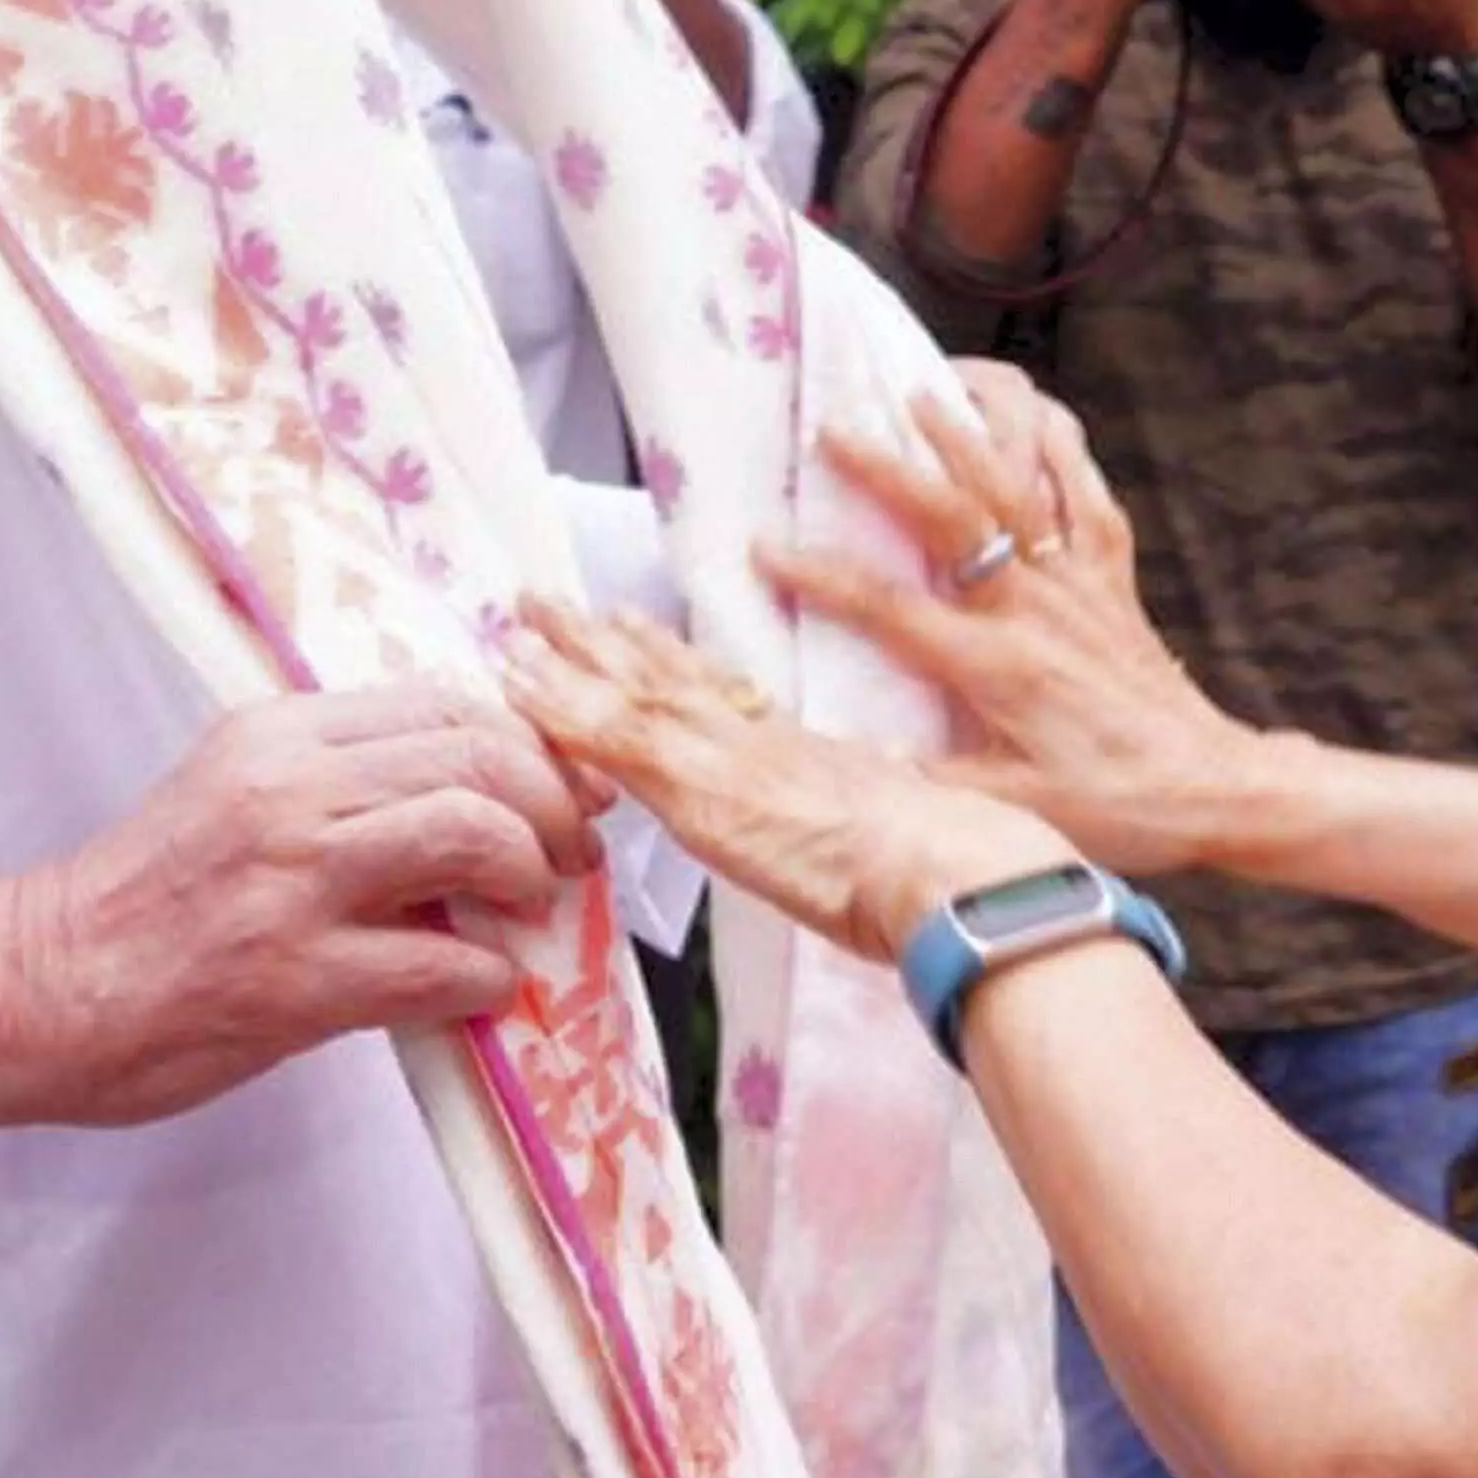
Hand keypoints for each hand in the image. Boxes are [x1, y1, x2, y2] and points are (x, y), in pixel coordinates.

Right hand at [0, 685, 603, 1126]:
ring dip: (531, 875)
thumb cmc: (145, 900)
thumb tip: (471, 787)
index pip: (448, 705)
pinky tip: (484, 988)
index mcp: (279, 733)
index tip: (564, 784)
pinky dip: (487, 975)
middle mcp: (290, 790)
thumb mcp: (236, 791)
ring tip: (532, 909)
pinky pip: (439, 963)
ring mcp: (292, 883)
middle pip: (478, 757)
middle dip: (554, 804)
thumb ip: (338, 776)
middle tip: (573, 850)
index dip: (533, 745)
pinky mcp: (292, 978)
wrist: (37, 985)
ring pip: (469, 833)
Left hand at [507, 607, 1074, 967]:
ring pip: (632, 696)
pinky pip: (616, 742)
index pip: (725, 700)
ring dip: (567, 656)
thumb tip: (876, 828)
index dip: (674, 661)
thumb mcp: (911, 835)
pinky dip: (562, 710)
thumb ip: (878, 824)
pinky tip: (518, 687)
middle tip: (549, 602)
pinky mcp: (703, 793)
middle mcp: (763, 745)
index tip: (635, 626)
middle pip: (670, 679)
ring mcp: (730, 763)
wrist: (959, 875)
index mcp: (811, 757)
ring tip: (519, 617)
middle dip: (606, 641)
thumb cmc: (957, 872)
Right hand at [751, 374, 1268, 878]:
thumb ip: (931, 783)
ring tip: (928, 387)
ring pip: (1020, 486)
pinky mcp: (1114, 579)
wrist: (1213, 784)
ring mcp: (1079, 584)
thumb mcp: (1012, 811)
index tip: (766, 547)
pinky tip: (1040, 415)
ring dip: (970, 433)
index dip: (824, 576)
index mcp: (996, 664)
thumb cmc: (1114, 805)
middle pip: (953, 517)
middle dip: (890, 467)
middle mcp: (1035, 607)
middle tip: (835, 425)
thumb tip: (855, 760)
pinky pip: (1087, 497)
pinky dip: (1063, 450)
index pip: (890, 609)